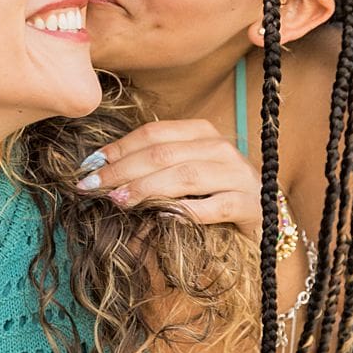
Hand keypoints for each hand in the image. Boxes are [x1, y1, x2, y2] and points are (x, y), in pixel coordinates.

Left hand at [75, 119, 260, 236]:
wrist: (264, 220)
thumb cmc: (213, 195)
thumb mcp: (183, 173)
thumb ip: (152, 166)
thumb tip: (100, 168)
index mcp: (202, 133)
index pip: (154, 134)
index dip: (119, 149)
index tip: (89, 166)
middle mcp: (222, 149)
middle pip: (164, 154)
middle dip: (122, 170)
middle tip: (92, 186)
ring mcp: (239, 176)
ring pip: (185, 176)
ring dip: (147, 189)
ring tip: (119, 200)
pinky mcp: (251, 206)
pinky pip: (215, 207)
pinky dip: (186, 211)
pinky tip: (162, 217)